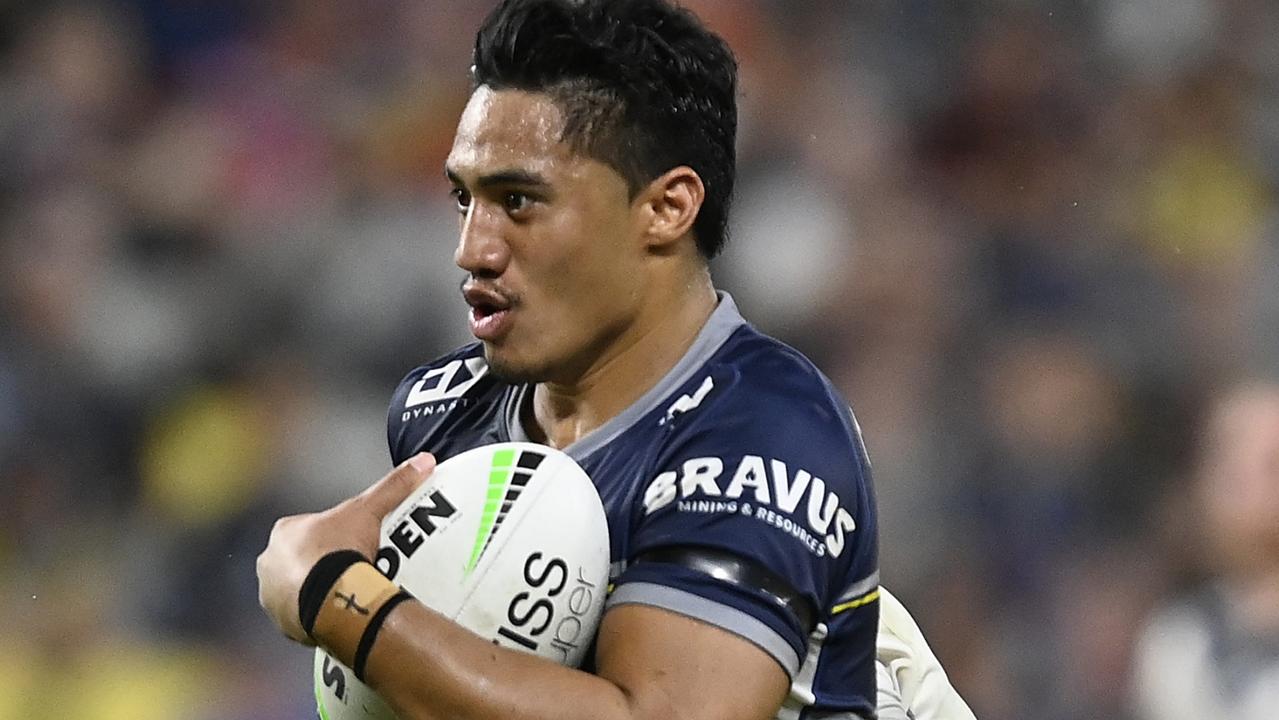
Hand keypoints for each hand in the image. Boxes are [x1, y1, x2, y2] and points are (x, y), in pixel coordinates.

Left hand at [256, 452, 435, 642]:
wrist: (331, 599)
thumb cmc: (339, 551)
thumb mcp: (369, 510)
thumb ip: (393, 485)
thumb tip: (422, 461)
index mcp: (284, 532)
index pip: (308, 529)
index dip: (332, 535)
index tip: (352, 542)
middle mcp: (269, 563)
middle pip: (300, 560)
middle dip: (321, 563)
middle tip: (351, 568)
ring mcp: (272, 595)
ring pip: (297, 589)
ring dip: (316, 590)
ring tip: (347, 592)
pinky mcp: (282, 622)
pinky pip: (300, 616)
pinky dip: (316, 614)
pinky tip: (339, 611)